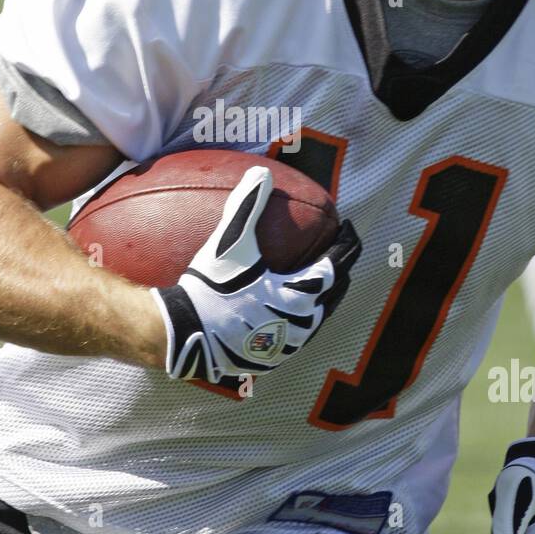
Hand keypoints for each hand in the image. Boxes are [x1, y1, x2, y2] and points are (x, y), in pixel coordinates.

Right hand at [150, 165, 360, 386]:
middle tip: (343, 258)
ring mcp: (283, 347)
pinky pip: (291, 341)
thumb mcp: (230, 242)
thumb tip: (261, 171)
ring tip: (321, 290)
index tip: (349, 230)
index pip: (333, 267)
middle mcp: (298, 325)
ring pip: (314, 324)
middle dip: (341, 276)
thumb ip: (247, 205)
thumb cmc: (210, 287)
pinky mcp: (266, 362)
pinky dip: (297, 325)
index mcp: (297, 296)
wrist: (184, 334)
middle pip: (332, 298)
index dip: (345, 246)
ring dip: (322, 304)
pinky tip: (286, 319)